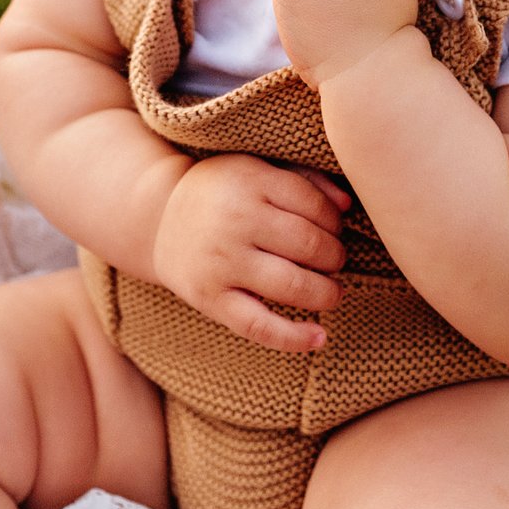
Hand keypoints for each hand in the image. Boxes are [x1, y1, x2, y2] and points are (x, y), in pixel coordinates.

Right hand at [151, 153, 352, 353]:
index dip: (335, 220)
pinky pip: (258, 325)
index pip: (312, 204)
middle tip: (335, 259)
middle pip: (308, 244)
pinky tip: (320, 337)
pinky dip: (294, 337)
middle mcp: (234, 221)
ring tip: (332, 290)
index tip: (335, 228)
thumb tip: (348, 205)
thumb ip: (305, 180)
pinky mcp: (210, 298)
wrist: (159, 219)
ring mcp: (221, 262)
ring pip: (292, 285)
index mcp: (248, 182)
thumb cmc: (223, 193)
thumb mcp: (256, 170)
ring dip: (326, 292)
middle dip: (334, 256)